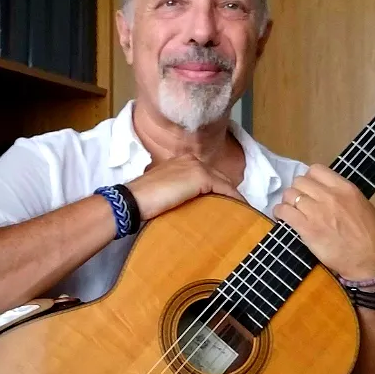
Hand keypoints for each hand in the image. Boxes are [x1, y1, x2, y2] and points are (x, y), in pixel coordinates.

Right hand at [125, 154, 244, 220]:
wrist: (132, 200)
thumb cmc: (142, 201)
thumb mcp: (164, 194)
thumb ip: (179, 193)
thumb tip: (191, 208)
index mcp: (181, 162)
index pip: (207, 175)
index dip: (218, 190)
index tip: (226, 204)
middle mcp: (191, 160)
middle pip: (218, 177)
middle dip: (228, 193)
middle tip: (238, 210)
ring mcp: (196, 167)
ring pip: (223, 182)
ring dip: (233, 198)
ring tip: (241, 213)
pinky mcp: (200, 177)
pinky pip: (225, 189)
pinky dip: (234, 200)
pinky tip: (240, 211)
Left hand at [272, 164, 374, 281]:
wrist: (369, 261)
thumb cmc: (370, 237)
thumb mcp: (362, 206)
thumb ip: (342, 196)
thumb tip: (324, 192)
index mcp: (345, 188)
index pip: (316, 170)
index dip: (309, 179)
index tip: (309, 189)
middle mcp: (329, 196)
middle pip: (299, 181)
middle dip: (297, 190)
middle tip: (299, 202)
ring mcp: (316, 211)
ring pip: (290, 195)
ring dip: (288, 202)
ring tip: (291, 210)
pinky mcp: (306, 228)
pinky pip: (284, 211)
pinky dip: (280, 212)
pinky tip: (283, 217)